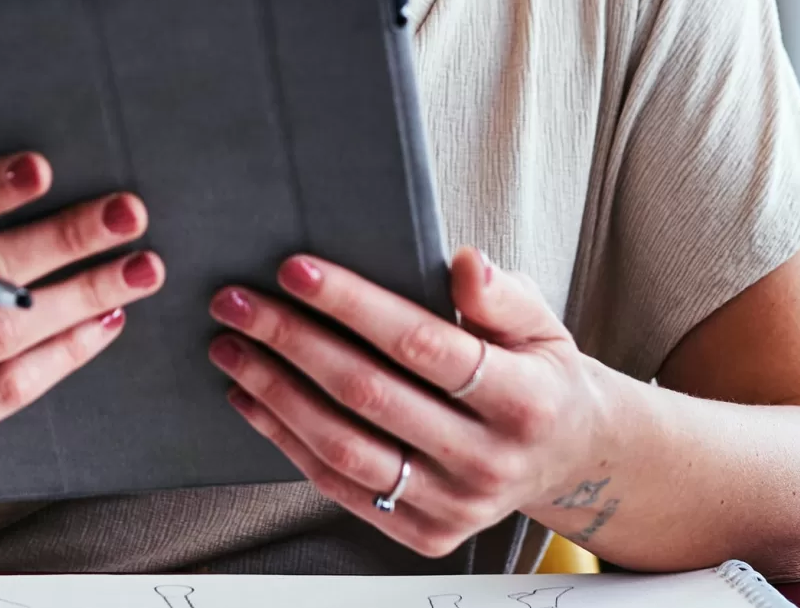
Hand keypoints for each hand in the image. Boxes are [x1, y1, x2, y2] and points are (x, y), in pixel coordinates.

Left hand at [207, 248, 615, 558]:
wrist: (568, 458)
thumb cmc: (540, 376)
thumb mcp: (542, 324)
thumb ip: (502, 296)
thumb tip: (465, 264)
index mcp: (523, 400)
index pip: (423, 345)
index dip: (354, 305)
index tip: (294, 268)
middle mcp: (489, 460)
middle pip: (370, 395)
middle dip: (292, 342)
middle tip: (236, 303)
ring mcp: (456, 506)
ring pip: (346, 449)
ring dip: (275, 394)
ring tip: (231, 348)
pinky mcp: (425, 534)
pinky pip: (341, 488)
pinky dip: (287, 442)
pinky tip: (252, 399)